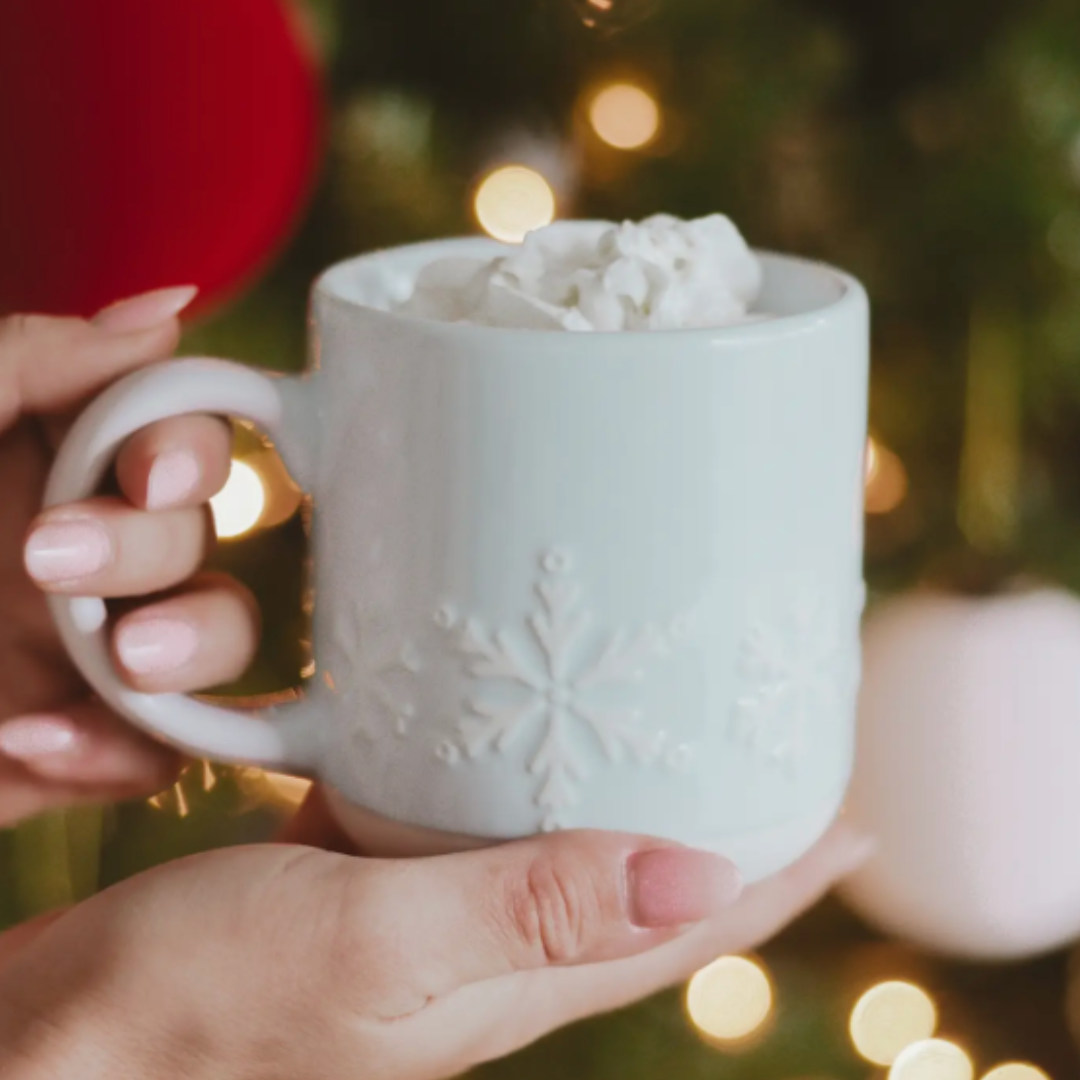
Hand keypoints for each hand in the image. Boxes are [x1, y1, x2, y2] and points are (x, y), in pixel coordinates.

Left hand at [0, 289, 255, 825]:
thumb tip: (167, 311)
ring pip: (222, 636)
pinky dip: (121, 750)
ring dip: (195, 644)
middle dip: (152, 548)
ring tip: (125, 662)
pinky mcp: (79, 747)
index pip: (175, 434)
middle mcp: (85, 552)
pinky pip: (161, 750)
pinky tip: (28, 737)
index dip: (190, 445)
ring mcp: (91, 653)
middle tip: (48, 563)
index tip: (149, 476)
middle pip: (201, 534)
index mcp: (45, 467)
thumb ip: (28, 361)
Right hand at [0, 789, 871, 1079]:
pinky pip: (480, 816)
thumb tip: (701, 877)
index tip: (856, 811)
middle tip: (779, 744)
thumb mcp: (377, 945)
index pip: (693, 924)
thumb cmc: (205, 996)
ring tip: (673, 720)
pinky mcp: (373, 871)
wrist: (79, 1027)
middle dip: (726, 820)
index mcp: (519, 973)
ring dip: (629, 789)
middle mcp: (493, 945)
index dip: (784, 872)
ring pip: (567, 840)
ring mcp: (433, 910)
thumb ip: (530, 909)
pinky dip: (522, 773)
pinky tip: (518, 724)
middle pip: (647, 880)